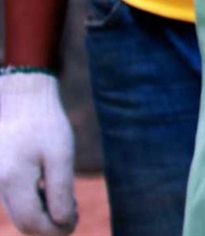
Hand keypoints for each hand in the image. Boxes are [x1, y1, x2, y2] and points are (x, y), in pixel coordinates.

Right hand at [0, 72, 74, 234]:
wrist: (21, 99)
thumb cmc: (45, 124)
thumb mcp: (61, 154)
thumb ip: (60, 190)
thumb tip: (62, 223)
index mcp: (12, 180)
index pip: (31, 223)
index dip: (55, 229)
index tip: (74, 221)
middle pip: (23, 222)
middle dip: (50, 223)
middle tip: (73, 206)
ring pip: (19, 213)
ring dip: (43, 211)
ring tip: (62, 191)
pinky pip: (15, 201)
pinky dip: (34, 200)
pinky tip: (48, 184)